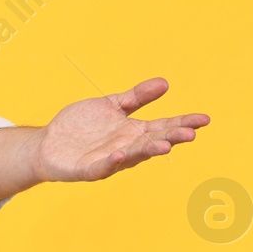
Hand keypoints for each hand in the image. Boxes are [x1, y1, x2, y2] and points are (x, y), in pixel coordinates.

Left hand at [31, 77, 208, 182]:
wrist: (49, 143)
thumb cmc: (83, 125)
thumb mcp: (111, 105)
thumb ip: (136, 97)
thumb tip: (165, 82)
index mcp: (134, 132)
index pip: (163, 127)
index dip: (182, 123)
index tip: (203, 119)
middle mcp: (127, 147)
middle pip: (152, 142)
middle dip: (170, 138)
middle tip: (190, 134)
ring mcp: (109, 159)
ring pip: (132, 156)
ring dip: (147, 151)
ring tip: (164, 146)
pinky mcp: (88, 169)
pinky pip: (102, 167)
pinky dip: (112, 162)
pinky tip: (120, 154)